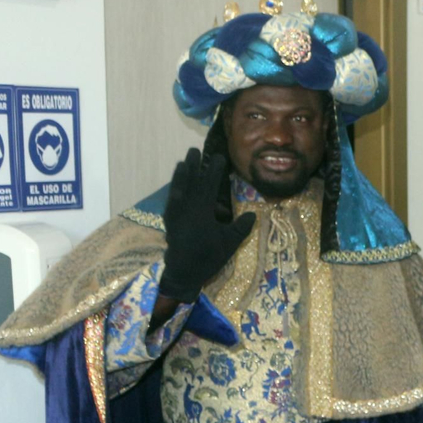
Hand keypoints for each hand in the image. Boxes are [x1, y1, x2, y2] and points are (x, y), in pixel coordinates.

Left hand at [157, 149, 255, 301]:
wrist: (183, 272)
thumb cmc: (208, 257)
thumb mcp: (229, 244)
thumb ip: (241, 227)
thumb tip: (253, 214)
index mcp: (202, 211)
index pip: (209, 184)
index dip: (214, 170)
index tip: (219, 157)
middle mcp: (186, 207)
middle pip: (190, 181)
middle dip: (193, 165)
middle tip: (195, 150)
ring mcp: (175, 213)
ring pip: (177, 188)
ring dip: (180, 174)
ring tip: (183, 162)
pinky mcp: (169, 220)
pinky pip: (171, 199)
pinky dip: (173, 189)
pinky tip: (175, 186)